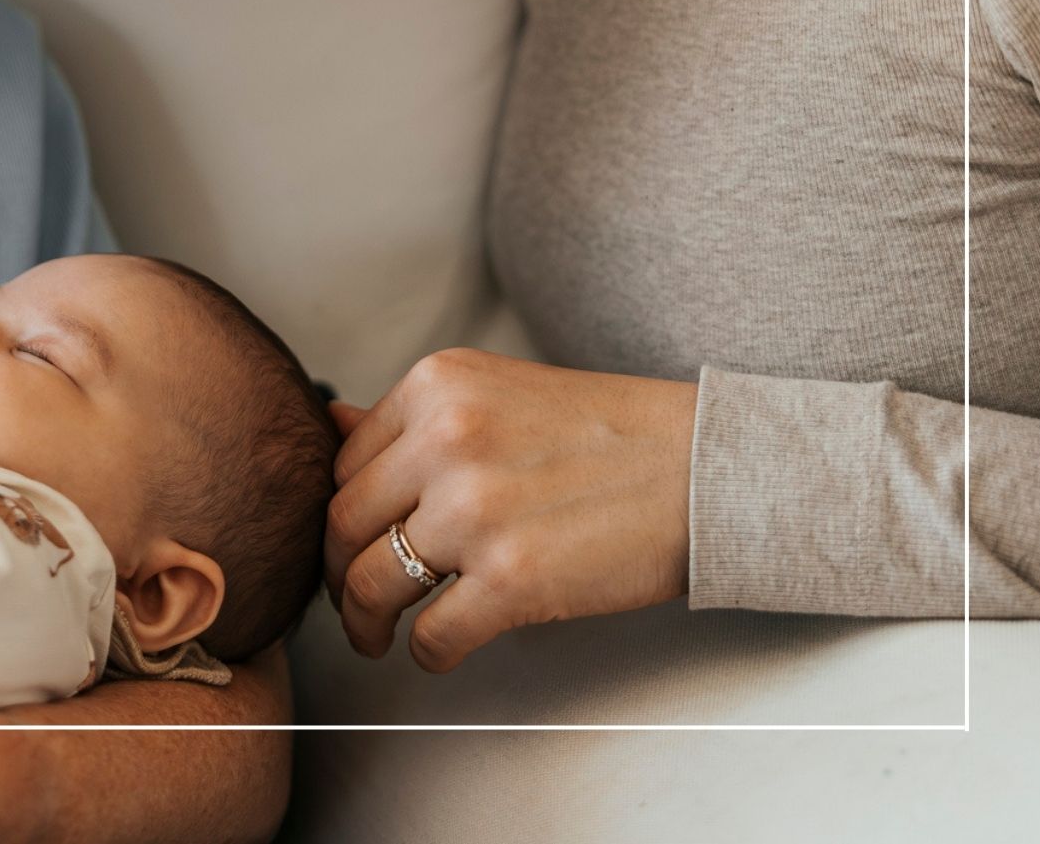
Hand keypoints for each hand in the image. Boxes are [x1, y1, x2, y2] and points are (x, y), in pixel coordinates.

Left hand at [325, 349, 695, 671]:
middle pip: (344, 525)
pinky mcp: (513, 579)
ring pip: (373, 584)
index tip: (353, 543)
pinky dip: (427, 654)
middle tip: (353, 601)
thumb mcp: (499, 392)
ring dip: (366, 622)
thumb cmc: (612, 435)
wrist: (708, 469)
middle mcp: (446, 440)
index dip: (344, 516)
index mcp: (437, 386)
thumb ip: (415, 418)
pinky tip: (440, 651)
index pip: (345, 464)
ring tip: (377, 636)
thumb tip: (331, 423)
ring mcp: (476, 511)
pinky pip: (433, 634)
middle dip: (339, 575)